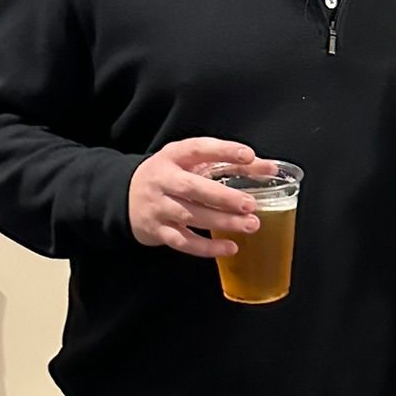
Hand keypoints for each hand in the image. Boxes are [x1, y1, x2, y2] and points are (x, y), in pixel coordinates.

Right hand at [128, 138, 276, 258]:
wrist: (125, 196)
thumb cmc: (170, 177)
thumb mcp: (191, 163)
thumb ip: (230, 163)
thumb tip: (270, 169)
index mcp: (174, 156)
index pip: (199, 148)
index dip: (224, 151)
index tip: (248, 155)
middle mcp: (163, 180)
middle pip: (193, 187)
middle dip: (223, 196)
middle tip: (250, 204)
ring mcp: (158, 206)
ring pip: (191, 215)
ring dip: (221, 221)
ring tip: (250, 225)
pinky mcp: (158, 230)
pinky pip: (183, 241)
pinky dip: (207, 247)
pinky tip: (229, 247)